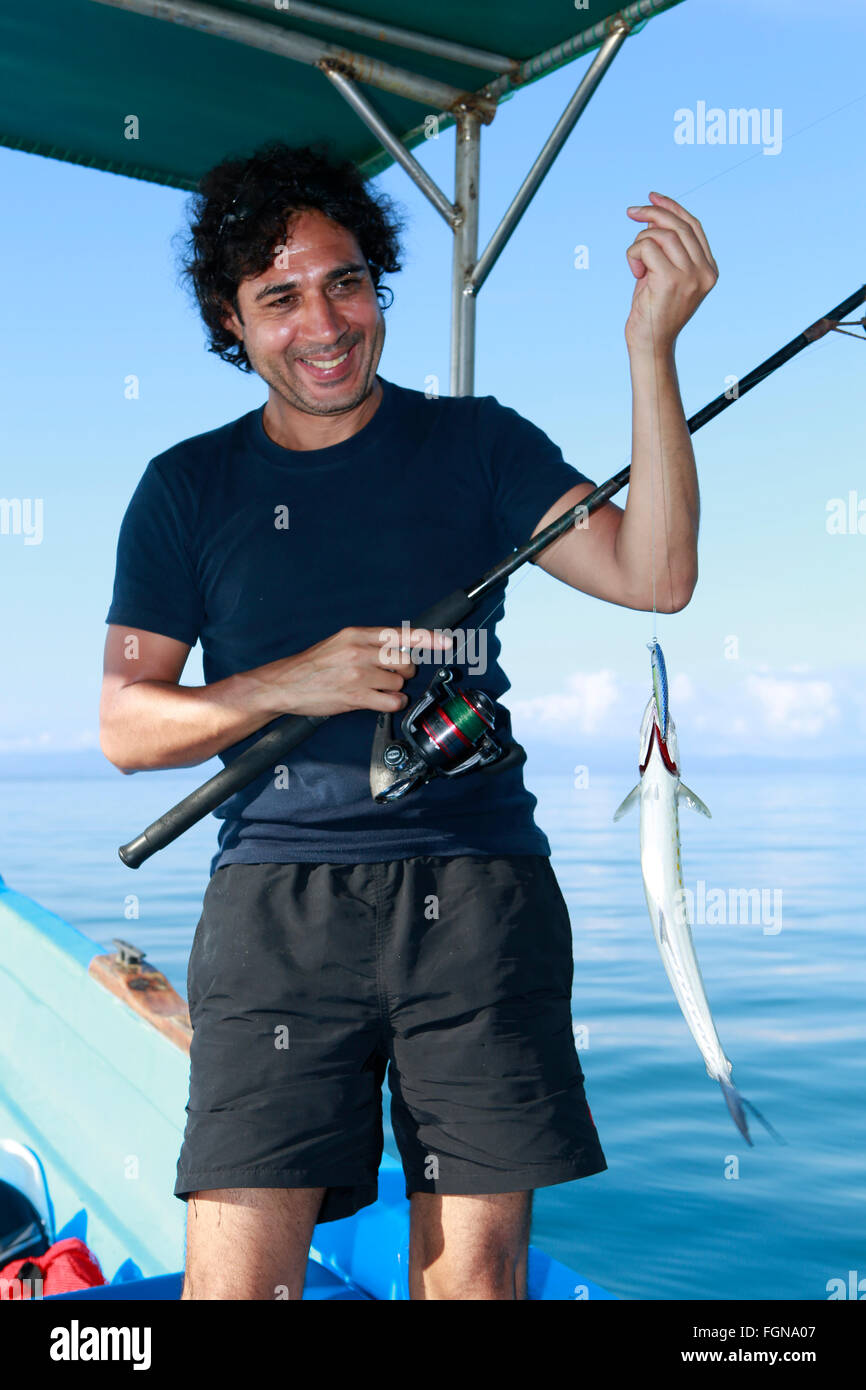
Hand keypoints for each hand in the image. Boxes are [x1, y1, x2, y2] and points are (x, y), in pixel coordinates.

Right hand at [255, 625, 453, 718]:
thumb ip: (368, 643)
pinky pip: (392, 701)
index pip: (401, 634)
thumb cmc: (312, 665)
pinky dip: (392, 704)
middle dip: (404, 672)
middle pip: (405, 661)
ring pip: (399, 682)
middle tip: (390, 676)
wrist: (284, 684)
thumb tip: (398, 647)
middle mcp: (360, 651)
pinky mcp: (356, 696)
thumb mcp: (339, 643)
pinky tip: (379, 701)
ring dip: (394, 689)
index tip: (447, 642)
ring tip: (375, 689)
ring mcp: (359, 674)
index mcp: (357, 634)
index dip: (428, 639)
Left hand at [624, 192, 717, 354]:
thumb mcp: (660, 272)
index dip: (672, 207)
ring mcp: (691, 276)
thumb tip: (653, 215)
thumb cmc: (652, 311)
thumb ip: (663, 246)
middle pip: (679, 226)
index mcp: (709, 269)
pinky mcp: (671, 280)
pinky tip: (635, 273)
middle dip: (652, 214)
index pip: (693, 226)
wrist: (650, 344)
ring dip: (639, 243)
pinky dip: (633, 255)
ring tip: (636, 265)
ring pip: (661, 235)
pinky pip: (647, 248)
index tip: (652, 197)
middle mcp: (705, 271)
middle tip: (631, 212)